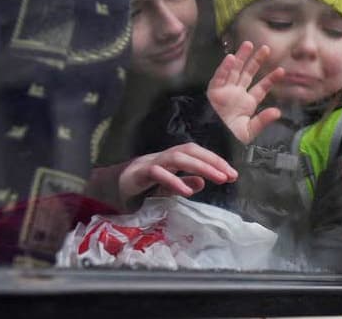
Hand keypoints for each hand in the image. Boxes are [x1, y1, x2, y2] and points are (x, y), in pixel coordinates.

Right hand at [118, 143, 237, 207]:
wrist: (108, 188)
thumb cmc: (141, 185)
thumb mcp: (167, 186)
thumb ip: (183, 182)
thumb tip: (202, 182)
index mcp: (171, 157)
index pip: (197, 152)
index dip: (215, 160)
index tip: (233, 174)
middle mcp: (163, 156)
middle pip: (190, 151)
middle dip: (212, 161)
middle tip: (230, 175)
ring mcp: (150, 162)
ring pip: (177, 158)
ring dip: (200, 166)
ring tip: (218, 178)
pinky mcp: (139, 173)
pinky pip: (158, 173)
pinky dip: (174, 181)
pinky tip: (188, 192)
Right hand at [207, 41, 284, 143]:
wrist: (213, 142)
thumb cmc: (229, 138)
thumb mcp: (249, 131)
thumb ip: (263, 121)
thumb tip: (278, 112)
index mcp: (246, 103)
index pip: (260, 88)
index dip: (270, 79)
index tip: (281, 71)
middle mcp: (236, 94)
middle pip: (247, 73)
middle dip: (256, 61)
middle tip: (266, 48)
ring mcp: (225, 91)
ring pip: (234, 70)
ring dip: (241, 57)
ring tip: (249, 44)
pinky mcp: (213, 92)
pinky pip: (219, 77)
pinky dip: (224, 68)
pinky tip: (231, 58)